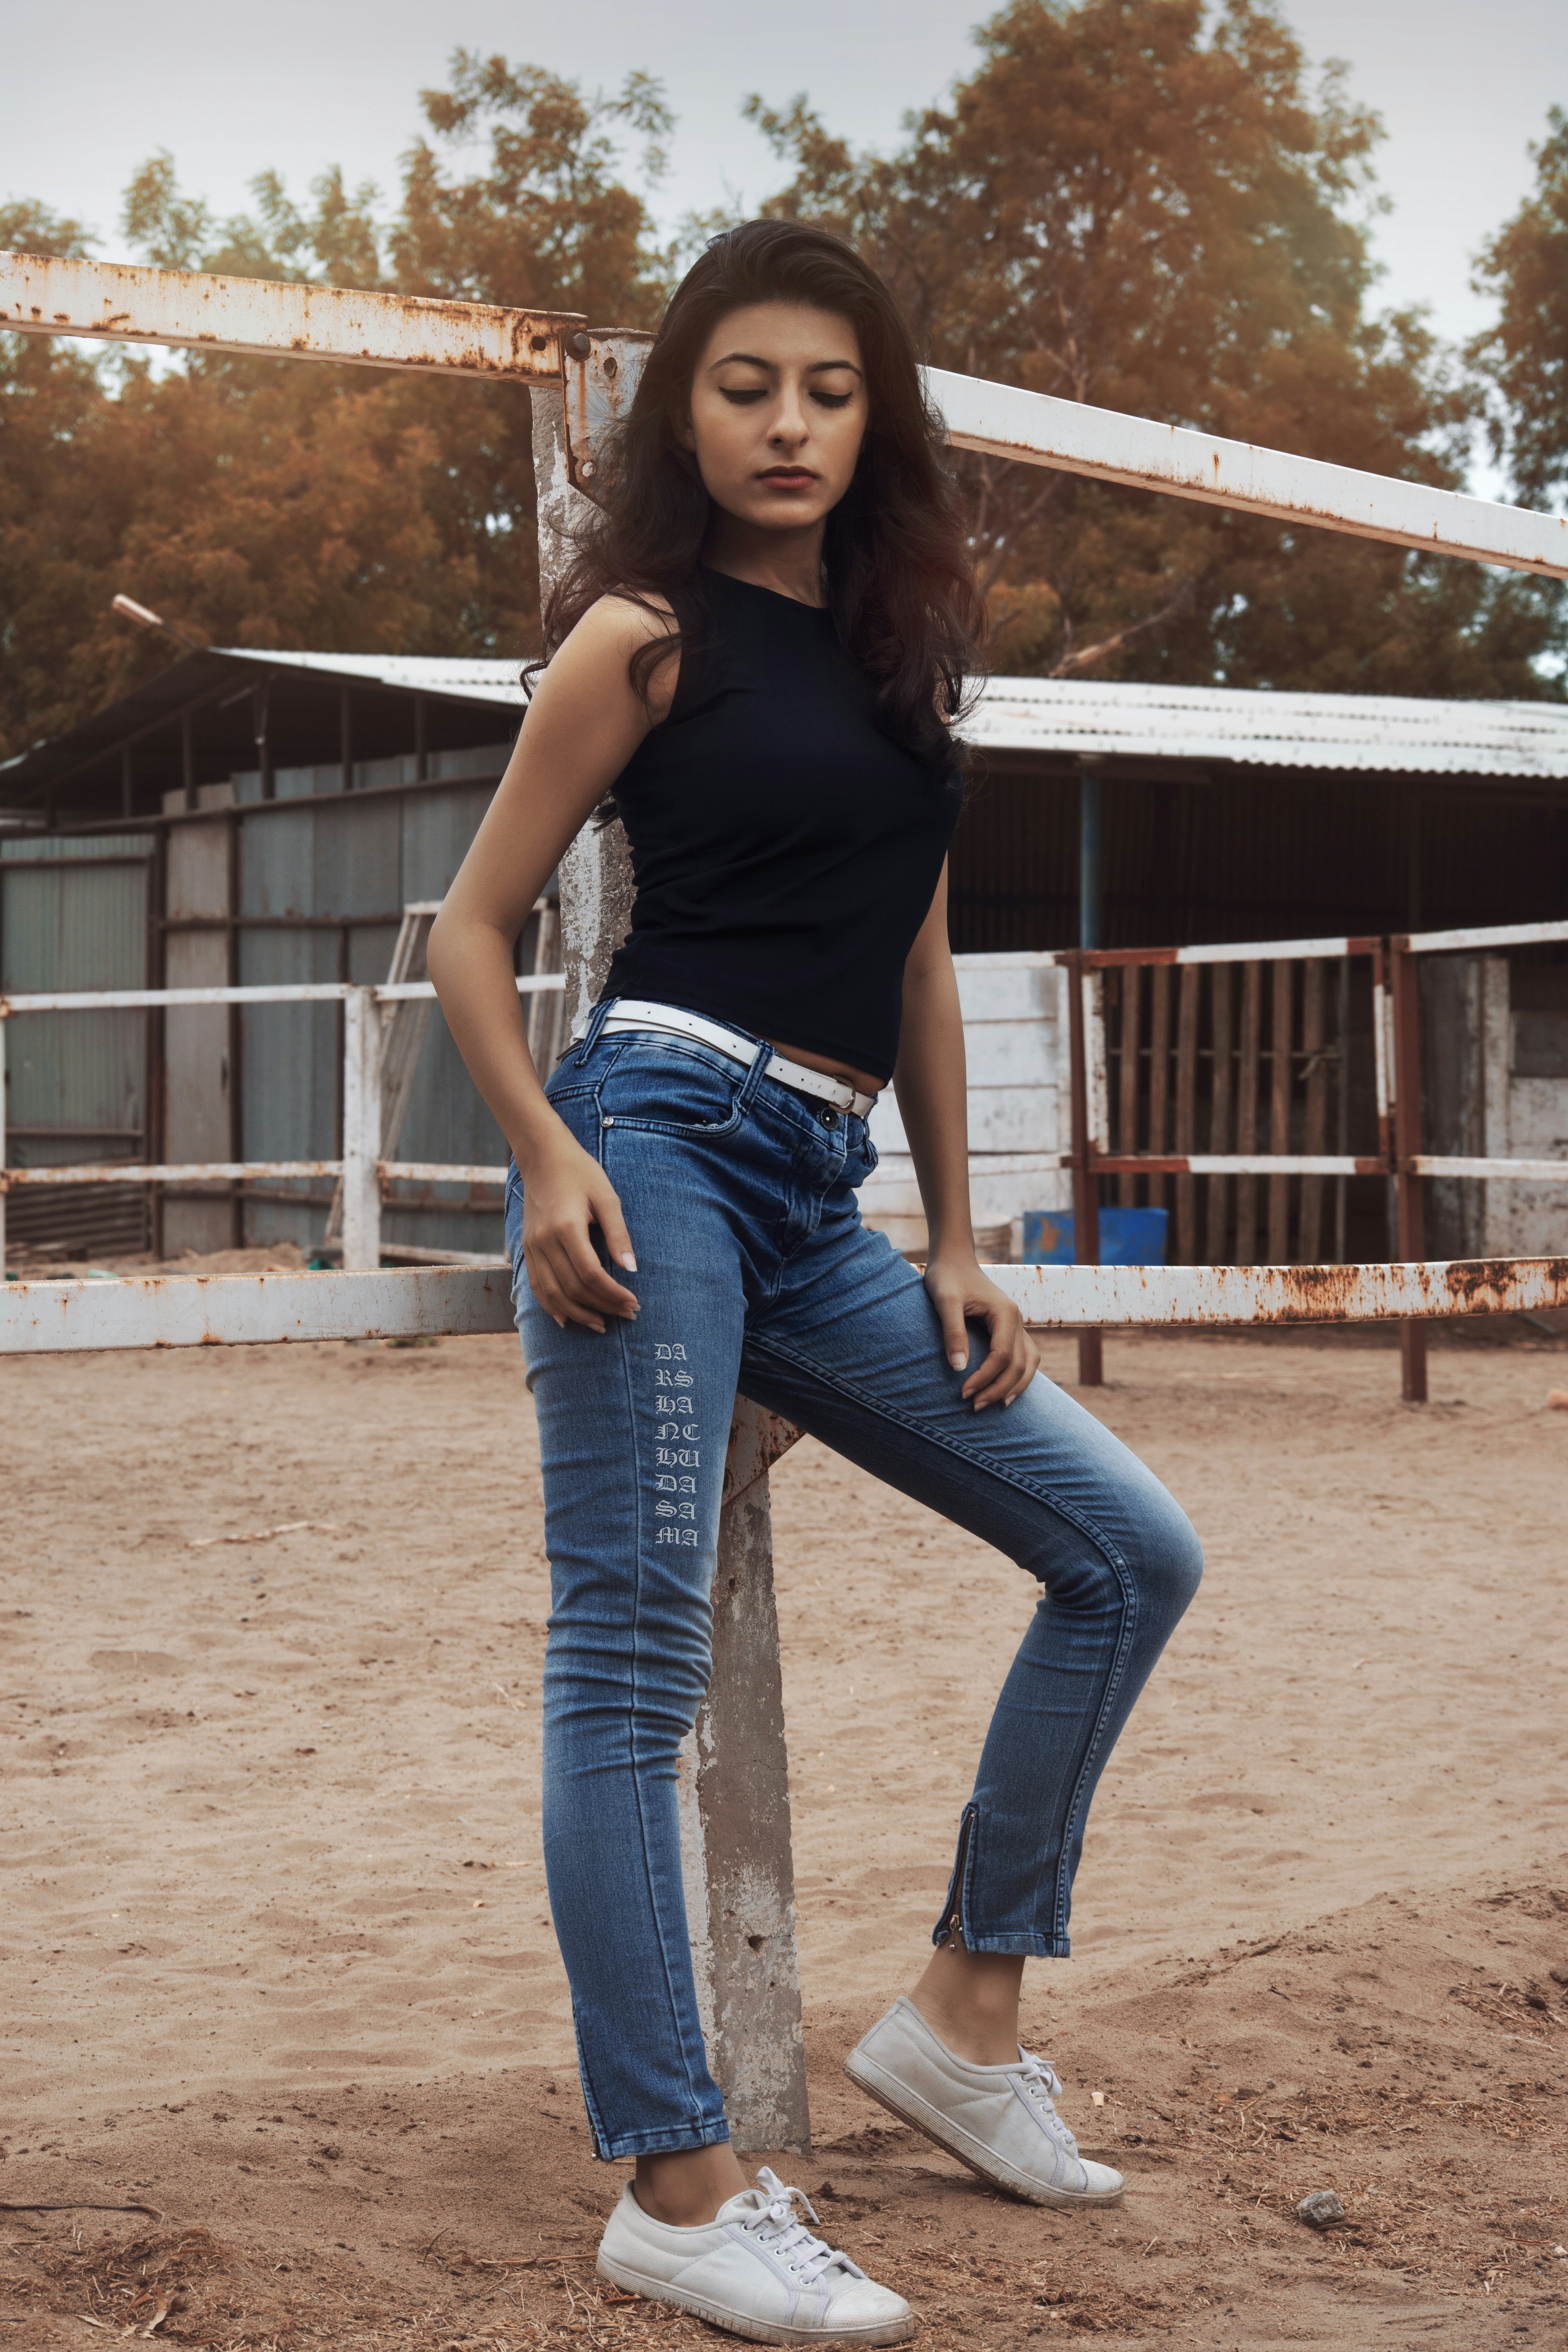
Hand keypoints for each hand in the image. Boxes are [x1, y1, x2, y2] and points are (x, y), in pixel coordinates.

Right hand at [515, 1124, 638, 1332]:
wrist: (543, 1157)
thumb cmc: (581, 1173)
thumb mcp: (607, 1198)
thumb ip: (618, 1234)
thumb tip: (632, 1269)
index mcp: (566, 1227)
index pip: (592, 1275)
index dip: (614, 1294)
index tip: (634, 1303)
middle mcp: (544, 1241)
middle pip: (573, 1288)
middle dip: (602, 1306)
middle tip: (626, 1315)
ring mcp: (532, 1246)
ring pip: (552, 1294)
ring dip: (578, 1314)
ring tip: (601, 1324)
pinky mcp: (527, 1248)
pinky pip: (536, 1286)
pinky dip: (551, 1306)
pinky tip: (566, 1319)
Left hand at [924, 1248, 1039, 1409]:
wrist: (954, 1260)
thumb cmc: (948, 1277)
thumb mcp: (945, 1300)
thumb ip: (953, 1332)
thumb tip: (958, 1368)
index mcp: (1005, 1313)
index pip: (1002, 1356)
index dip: (985, 1378)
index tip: (963, 1392)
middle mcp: (1017, 1320)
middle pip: (1018, 1364)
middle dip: (998, 1389)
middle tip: (973, 1406)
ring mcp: (1017, 1325)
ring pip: (1029, 1363)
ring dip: (1014, 1386)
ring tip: (996, 1405)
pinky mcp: (1011, 1329)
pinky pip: (1024, 1357)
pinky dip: (1018, 1375)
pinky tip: (1004, 1390)